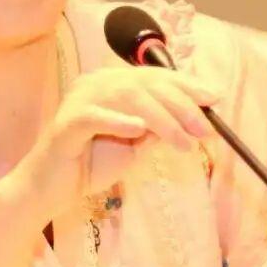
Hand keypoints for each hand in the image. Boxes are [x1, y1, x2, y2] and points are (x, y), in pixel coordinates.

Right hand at [10, 65, 219, 220]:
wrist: (51, 190)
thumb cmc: (90, 165)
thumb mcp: (135, 146)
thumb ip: (158, 129)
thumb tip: (195, 120)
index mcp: (112, 83)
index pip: (155, 76)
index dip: (187, 85)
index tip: (215, 99)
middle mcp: (95, 83)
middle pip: (145, 83)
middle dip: (181, 105)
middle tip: (206, 129)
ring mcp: (79, 100)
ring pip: (126, 97)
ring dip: (161, 119)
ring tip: (183, 141)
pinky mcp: (66, 123)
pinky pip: (94, 116)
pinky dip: (118, 120)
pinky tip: (139, 130)